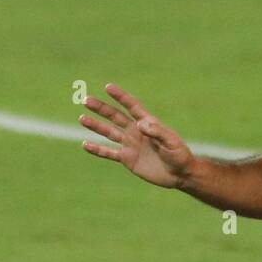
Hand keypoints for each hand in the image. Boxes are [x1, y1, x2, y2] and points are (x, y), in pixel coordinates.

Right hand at [79, 83, 194, 187]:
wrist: (179, 174)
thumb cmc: (179, 155)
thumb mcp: (171, 142)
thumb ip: (157, 132)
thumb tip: (140, 124)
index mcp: (147, 123)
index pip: (131, 106)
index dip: (120, 96)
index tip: (108, 87)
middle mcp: (135, 131)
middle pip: (115, 116)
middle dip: (101, 108)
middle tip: (86, 100)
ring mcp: (130, 144)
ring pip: (109, 132)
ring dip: (95, 126)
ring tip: (82, 118)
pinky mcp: (127, 159)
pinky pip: (109, 153)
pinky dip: (97, 149)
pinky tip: (85, 144)